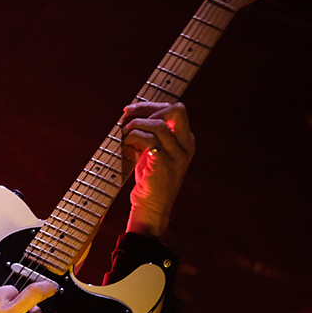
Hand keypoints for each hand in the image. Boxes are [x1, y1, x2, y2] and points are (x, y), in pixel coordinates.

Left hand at [121, 101, 194, 237]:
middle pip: (177, 110)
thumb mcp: (154, 152)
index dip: (151, 105)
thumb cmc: (150, 179)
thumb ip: (151, 134)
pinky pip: (150, 140)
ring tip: (125, 133)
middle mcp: (186, 146)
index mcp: (186, 140)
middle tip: (129, 119)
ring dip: (137, 124)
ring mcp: (178, 156)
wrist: (151, 207)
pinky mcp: (165, 165)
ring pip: (159, 124)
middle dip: (149, 109)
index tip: (130, 111)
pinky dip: (134, 136)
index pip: (175, 110)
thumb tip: (131, 113)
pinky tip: (127, 143)